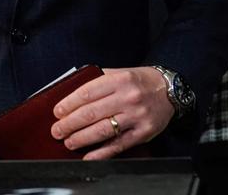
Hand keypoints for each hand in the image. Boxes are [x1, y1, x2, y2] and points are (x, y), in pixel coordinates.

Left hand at [51, 67, 172, 159]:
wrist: (170, 89)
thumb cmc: (139, 81)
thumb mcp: (119, 73)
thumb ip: (98, 80)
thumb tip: (71, 94)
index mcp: (119, 80)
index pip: (87, 93)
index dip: (68, 104)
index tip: (57, 112)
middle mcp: (128, 98)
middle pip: (91, 113)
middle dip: (70, 124)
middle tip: (57, 130)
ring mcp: (136, 116)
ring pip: (103, 130)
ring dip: (81, 138)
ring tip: (69, 142)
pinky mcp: (143, 132)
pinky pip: (118, 145)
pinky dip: (101, 153)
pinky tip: (89, 156)